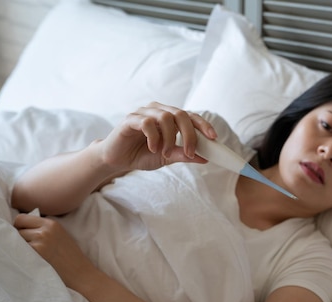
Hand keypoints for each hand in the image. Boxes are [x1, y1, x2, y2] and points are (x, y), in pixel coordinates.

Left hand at [14, 214, 93, 287]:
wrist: (80, 274)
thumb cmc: (70, 257)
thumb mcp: (60, 235)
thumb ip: (43, 229)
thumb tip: (19, 227)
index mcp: (51, 224)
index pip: (21, 218)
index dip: (19, 227)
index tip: (24, 235)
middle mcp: (45, 230)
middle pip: (16, 228)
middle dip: (19, 237)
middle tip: (30, 248)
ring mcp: (40, 242)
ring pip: (15, 240)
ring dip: (19, 247)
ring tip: (32, 255)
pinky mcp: (36, 253)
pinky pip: (18, 251)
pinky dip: (21, 256)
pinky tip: (32, 261)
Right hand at [100, 102, 216, 171]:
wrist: (118, 160)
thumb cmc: (143, 155)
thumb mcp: (167, 157)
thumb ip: (184, 155)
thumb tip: (205, 158)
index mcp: (169, 117)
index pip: (190, 116)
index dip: (203, 125)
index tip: (213, 138)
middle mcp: (158, 111)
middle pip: (181, 114)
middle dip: (189, 134)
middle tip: (189, 152)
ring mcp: (143, 113)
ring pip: (165, 117)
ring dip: (169, 138)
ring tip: (165, 153)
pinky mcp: (130, 119)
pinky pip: (147, 122)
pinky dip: (154, 137)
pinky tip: (153, 148)